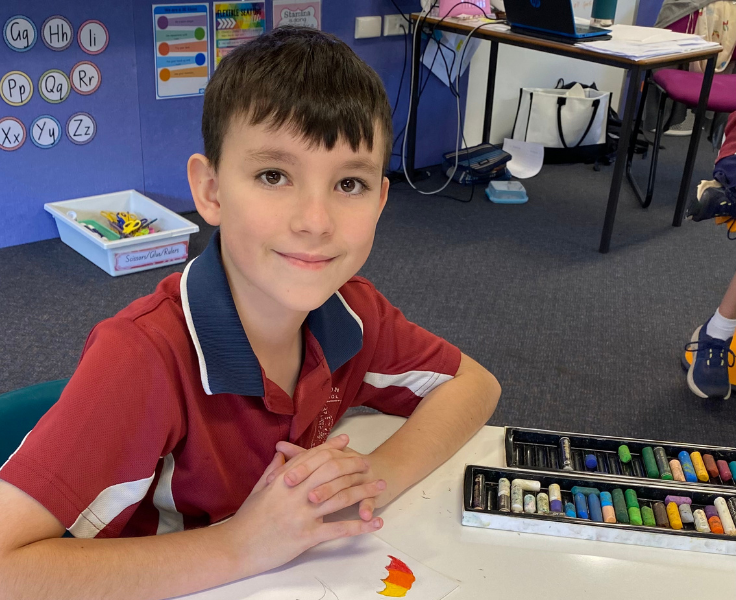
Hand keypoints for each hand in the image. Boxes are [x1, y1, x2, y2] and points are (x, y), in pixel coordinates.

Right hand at [227, 435, 383, 576]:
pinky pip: (338, 529)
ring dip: (363, 491)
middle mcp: (296, 492)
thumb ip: (273, 470)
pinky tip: (374, 523)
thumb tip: (282, 453)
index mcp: (284, 479)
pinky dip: (359, 526)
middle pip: (332, 471)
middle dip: (353, 465)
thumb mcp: (258, 489)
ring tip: (380, 487)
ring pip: (340, 497)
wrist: (236, 547)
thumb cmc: (246, 519)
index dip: (331, 447)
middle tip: (368, 464)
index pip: (313, 457)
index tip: (346, 441)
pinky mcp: (307, 536)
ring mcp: (303, 514)